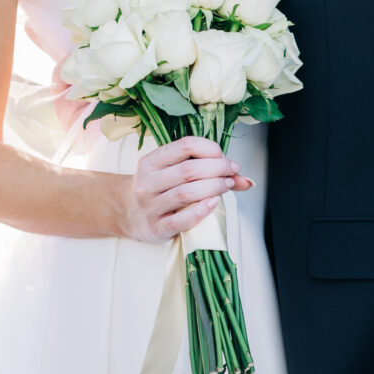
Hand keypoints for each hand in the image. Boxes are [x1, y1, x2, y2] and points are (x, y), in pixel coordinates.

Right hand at [121, 136, 252, 242]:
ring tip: (227, 185)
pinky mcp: (156, 228)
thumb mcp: (173, 174)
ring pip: (186, 193)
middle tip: (232, 173)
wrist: (127, 214)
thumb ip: (206, 171)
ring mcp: (149, 206)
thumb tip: (247, 181)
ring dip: (213, 188)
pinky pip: (180, 220)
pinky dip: (200, 211)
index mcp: (150, 162)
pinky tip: (214, 204)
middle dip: (217, 169)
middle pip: (188, 170)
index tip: (226, 159)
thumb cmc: (157, 190)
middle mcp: (147, 182)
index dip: (211, 149)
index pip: (185, 146)